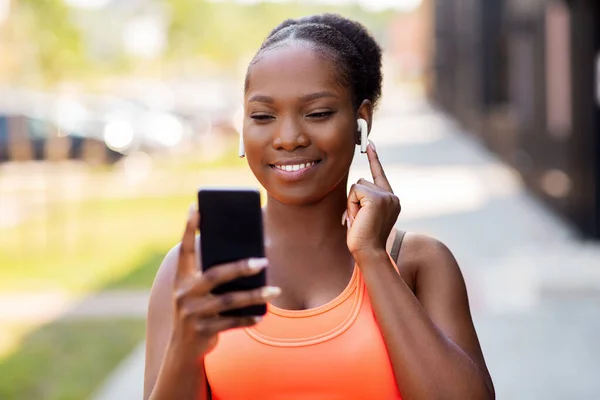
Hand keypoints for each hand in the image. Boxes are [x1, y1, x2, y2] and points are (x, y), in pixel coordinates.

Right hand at [169, 206, 280, 357]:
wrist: (183, 348)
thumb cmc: (198, 309)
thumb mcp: (198, 291)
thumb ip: (213, 275)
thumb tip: (251, 260)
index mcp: (181, 278)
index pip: (185, 250)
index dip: (188, 229)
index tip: (196, 207)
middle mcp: (183, 294)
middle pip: (215, 275)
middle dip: (240, 268)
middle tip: (263, 262)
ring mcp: (192, 314)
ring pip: (229, 301)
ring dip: (255, 295)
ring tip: (275, 290)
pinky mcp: (203, 331)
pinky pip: (232, 322)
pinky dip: (249, 318)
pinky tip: (263, 314)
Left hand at [345, 141, 400, 259]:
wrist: (369, 252)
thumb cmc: (363, 239)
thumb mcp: (366, 216)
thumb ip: (365, 201)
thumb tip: (357, 187)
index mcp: (391, 200)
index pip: (380, 174)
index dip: (374, 158)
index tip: (370, 143)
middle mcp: (392, 196)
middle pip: (362, 182)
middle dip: (354, 200)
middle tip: (359, 220)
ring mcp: (386, 196)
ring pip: (357, 186)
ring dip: (352, 203)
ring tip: (359, 220)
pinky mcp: (377, 198)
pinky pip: (355, 191)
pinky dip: (352, 205)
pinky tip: (359, 218)